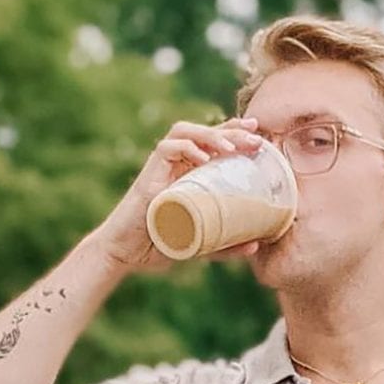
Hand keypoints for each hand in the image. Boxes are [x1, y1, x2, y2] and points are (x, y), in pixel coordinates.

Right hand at [95, 114, 269, 274]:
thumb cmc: (159, 245)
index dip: (234, 132)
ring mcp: (161, 167)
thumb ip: (225, 246)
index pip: (213, 142)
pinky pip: (166, 149)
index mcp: (189, 172)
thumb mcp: (200, 246)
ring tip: (230, 148)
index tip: (257, 132)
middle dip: (230, 129)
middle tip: (255, 136)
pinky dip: (185, 148)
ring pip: (184, 131)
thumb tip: (256, 247)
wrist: (126, 254)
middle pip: (203, 132)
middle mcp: (176, 164)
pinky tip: (202, 159)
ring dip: (209, 134)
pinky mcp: (148, 175)